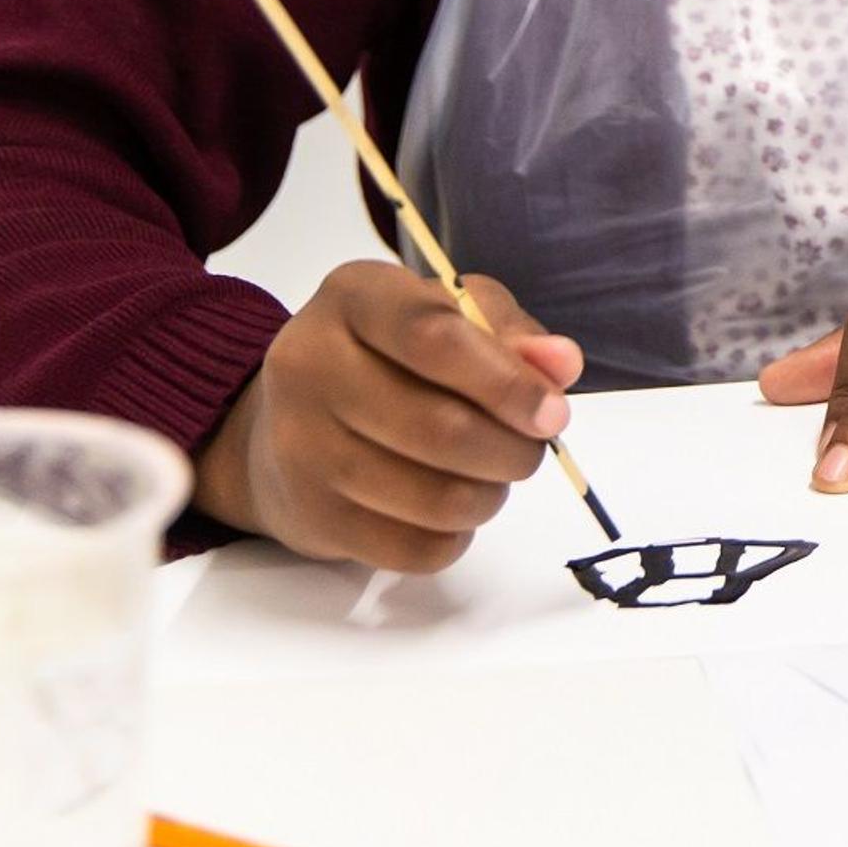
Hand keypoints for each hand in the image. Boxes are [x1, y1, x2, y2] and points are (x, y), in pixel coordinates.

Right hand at [192, 263, 579, 573]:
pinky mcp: (310, 515)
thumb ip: (511, 332)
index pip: (434, 337)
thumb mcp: (449, 314)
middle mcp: (309, 365)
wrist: (284, 423)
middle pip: (441, 428)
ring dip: (489, 495)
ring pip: (434, 498)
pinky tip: (453, 510)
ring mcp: (299, 446)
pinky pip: (413, 548)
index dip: (507, 381)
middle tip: (531, 448)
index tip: (554, 412)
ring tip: (492, 476)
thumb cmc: (388, 356)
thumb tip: (563, 364)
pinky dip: (455, 537)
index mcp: (353, 298)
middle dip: (513, 449)